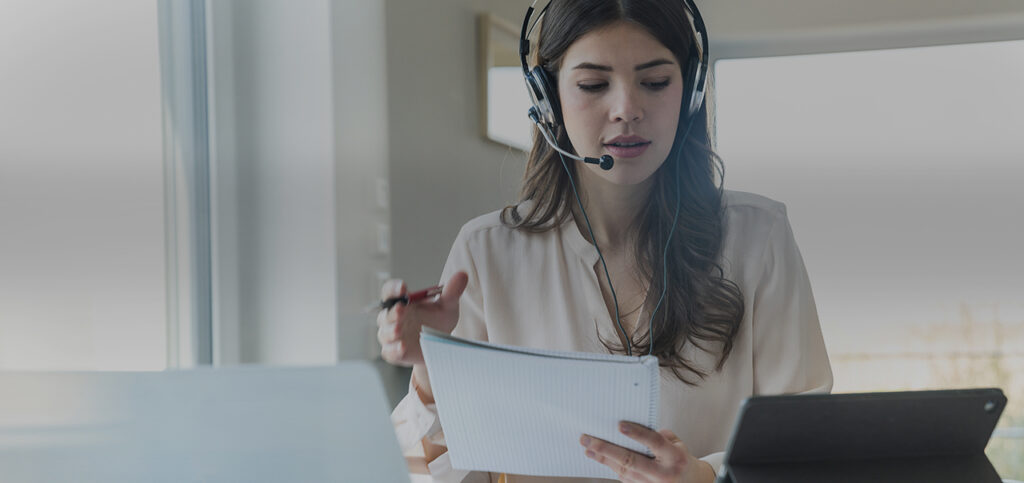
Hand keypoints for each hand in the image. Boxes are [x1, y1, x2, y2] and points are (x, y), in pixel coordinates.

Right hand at [376, 271, 468, 366]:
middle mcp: (394, 318)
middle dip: (392, 312)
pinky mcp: (394, 352)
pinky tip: (402, 347)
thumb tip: (462, 275)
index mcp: (403, 302)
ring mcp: (392, 336)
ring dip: (390, 331)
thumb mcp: (448, 306)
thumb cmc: (439, 322)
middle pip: (385, 313)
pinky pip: (389, 351)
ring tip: (399, 329)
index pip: (390, 291)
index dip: (393, 288)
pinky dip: (394, 350)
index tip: (403, 287)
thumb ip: (452, 291)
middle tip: (401, 309)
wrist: (440, 346)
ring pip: (384, 333)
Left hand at [580, 422, 715, 482]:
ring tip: (588, 449)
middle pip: (631, 460)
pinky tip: (601, 459)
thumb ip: (658, 436)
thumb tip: (631, 428)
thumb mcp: (677, 443)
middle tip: (587, 439)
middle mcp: (664, 474)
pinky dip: (612, 467)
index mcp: (675, 457)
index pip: (654, 442)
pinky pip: (625, 479)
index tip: (619, 425)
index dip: (637, 433)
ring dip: (604, 460)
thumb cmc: (681, 459)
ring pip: (624, 472)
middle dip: (606, 449)